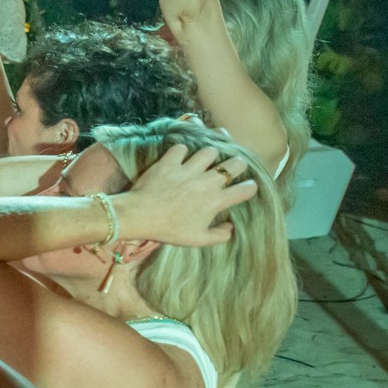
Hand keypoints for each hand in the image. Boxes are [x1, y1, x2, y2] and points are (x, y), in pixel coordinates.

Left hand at [114, 141, 256, 247]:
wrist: (138, 216)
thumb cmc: (168, 230)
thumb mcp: (197, 240)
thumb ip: (219, 235)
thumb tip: (231, 227)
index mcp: (216, 201)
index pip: (246, 189)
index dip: (249, 187)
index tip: (245, 187)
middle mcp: (206, 182)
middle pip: (235, 163)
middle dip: (237, 163)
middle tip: (232, 166)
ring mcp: (188, 169)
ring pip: (210, 151)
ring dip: (210, 155)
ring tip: (206, 160)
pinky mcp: (170, 162)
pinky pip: (182, 148)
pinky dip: (182, 151)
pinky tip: (180, 158)